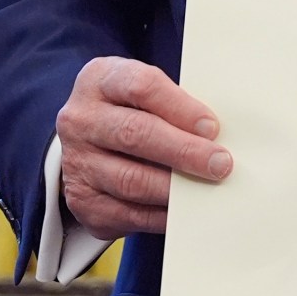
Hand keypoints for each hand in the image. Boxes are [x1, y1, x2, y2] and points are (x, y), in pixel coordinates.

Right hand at [54, 56, 231, 238]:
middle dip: (185, 151)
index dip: (181, 107)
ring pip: (131, 179)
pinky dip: (162, 216)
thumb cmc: (130, 111)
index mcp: (101, 79)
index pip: (142, 86)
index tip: (212, 127)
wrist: (86, 141)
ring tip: (207, 189)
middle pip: (136, 134)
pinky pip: (127, 213)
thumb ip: (176, 106)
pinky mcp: (82, 199)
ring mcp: (76, 161)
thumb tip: (220, 137)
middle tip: (220, 164)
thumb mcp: (145, 93)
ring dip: (175, 188)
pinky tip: (185, 211)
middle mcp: (81, 119)